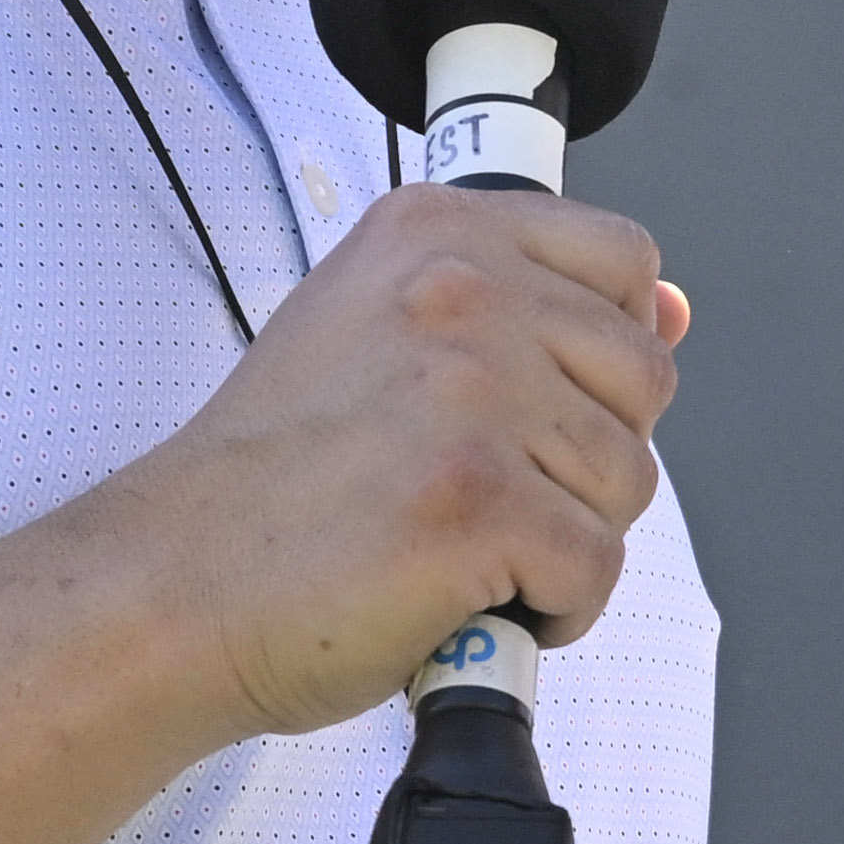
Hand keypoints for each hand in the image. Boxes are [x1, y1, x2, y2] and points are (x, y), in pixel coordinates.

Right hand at [104, 185, 687, 736]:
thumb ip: (525, 309)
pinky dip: (549, 609)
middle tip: (481, 491)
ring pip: (628, 481)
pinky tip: (466, 600)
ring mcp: (468, 396)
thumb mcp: (385, 337)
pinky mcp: (477, 504)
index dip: (604, 351)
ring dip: (563, 539)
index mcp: (435, 234)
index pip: (623, 261)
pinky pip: (595, 568)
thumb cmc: (277, 479)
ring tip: (462, 546)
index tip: (539, 401)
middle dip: (585, 458)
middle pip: (643, 380)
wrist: (172, 583)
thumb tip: (670, 311)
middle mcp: (458, 293)